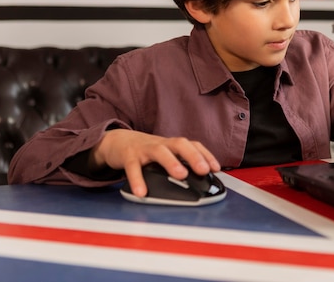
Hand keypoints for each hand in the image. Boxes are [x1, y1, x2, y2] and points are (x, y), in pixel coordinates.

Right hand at [89, 129, 220, 196]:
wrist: (118, 141)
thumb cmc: (147, 151)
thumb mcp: (165, 155)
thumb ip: (180, 164)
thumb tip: (200, 182)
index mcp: (172, 145)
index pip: (193, 145)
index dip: (206, 155)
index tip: (216, 168)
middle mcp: (161, 144)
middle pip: (180, 144)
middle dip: (193, 156)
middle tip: (203, 170)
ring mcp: (144, 149)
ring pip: (159, 152)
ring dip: (171, 162)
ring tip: (181, 175)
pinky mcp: (128, 156)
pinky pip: (133, 167)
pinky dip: (137, 180)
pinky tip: (142, 192)